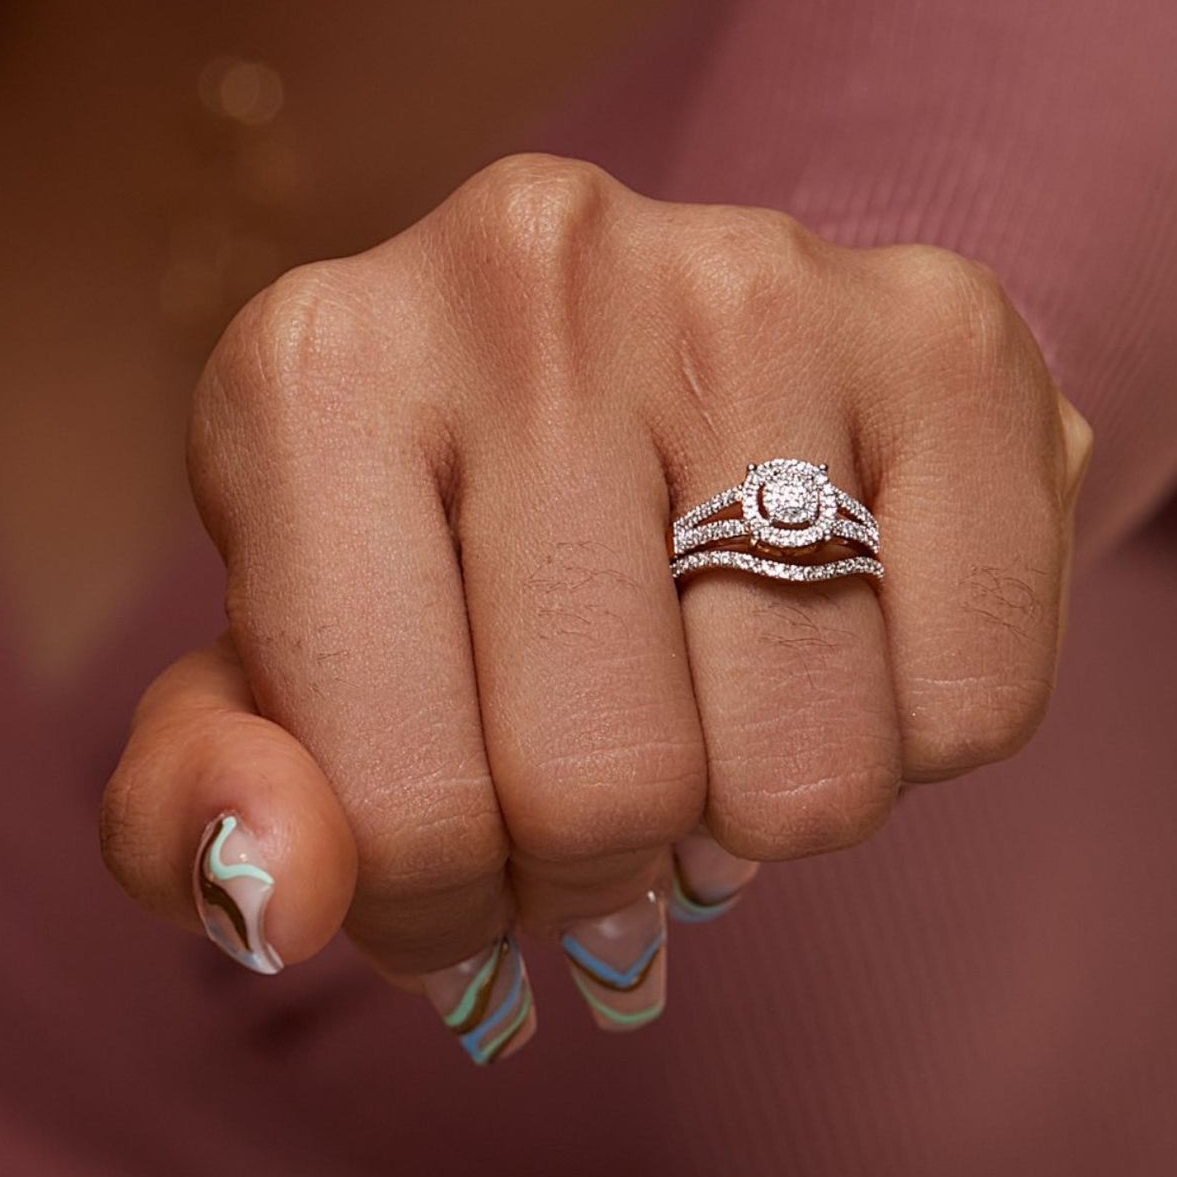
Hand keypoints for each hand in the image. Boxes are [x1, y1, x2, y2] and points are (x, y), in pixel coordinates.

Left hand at [101, 156, 1090, 1060]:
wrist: (694, 355)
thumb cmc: (461, 543)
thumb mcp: (282, 661)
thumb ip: (203, 799)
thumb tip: (278, 897)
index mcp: (313, 366)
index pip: (391, 803)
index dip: (436, 902)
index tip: (462, 851)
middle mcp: (524, 274)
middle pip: (603, 789)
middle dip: (602, 862)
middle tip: (604, 781)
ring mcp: (750, 281)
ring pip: (804, 775)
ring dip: (761, 807)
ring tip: (717, 686)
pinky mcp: (945, 333)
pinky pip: (973, 707)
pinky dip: (910, 735)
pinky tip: (844, 620)